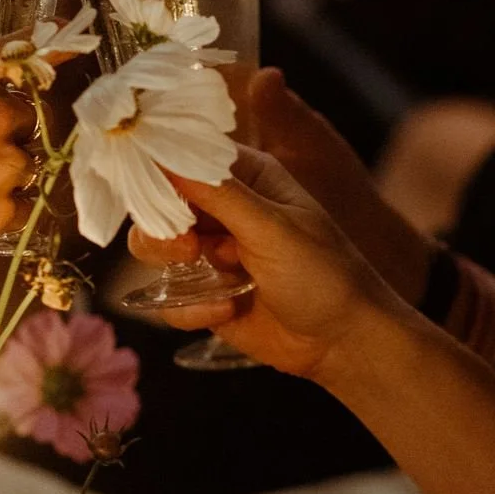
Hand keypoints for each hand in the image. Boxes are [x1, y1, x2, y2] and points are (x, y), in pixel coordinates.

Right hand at [129, 145, 385, 376]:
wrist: (344, 343)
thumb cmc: (323, 274)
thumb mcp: (272, 228)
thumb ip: (217, 192)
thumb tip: (162, 150)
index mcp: (245, 178)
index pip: (182, 156)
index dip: (158, 170)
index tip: (151, 194)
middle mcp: (222, 209)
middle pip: (158, 203)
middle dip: (163, 230)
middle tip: (187, 250)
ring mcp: (211, 252)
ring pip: (155, 248)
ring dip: (173, 268)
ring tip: (212, 282)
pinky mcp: (204, 294)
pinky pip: (169, 295)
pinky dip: (190, 307)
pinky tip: (227, 311)